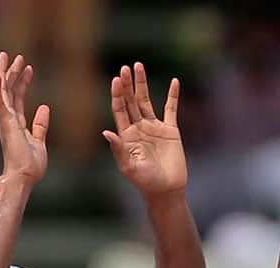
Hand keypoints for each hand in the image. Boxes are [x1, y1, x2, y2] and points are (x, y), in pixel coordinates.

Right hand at [0, 51, 49, 183]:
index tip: (29, 68)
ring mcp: (5, 120)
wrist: (24, 177)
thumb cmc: (30, 165)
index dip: (23, 82)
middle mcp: (8, 119)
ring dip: (4, 73)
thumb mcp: (39, 141)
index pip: (18, 98)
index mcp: (16, 123)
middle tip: (17, 56)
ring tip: (6, 56)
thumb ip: (40, 125)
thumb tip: (44, 108)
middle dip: (12, 72)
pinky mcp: (5, 123)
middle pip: (9, 90)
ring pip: (2, 91)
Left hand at [104, 63, 186, 197]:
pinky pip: (171, 109)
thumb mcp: (129, 167)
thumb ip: (118, 149)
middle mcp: (138, 128)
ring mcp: (154, 128)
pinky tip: (174, 82)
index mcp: (126, 135)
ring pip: (147, 101)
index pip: (119, 110)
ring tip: (138, 66)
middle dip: (128, 85)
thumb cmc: (145, 182)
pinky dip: (173, 95)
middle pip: (131, 101)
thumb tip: (106, 132)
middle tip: (126, 67)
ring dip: (142, 84)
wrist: (166, 190)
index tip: (116, 79)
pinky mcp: (170, 131)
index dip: (117, 94)